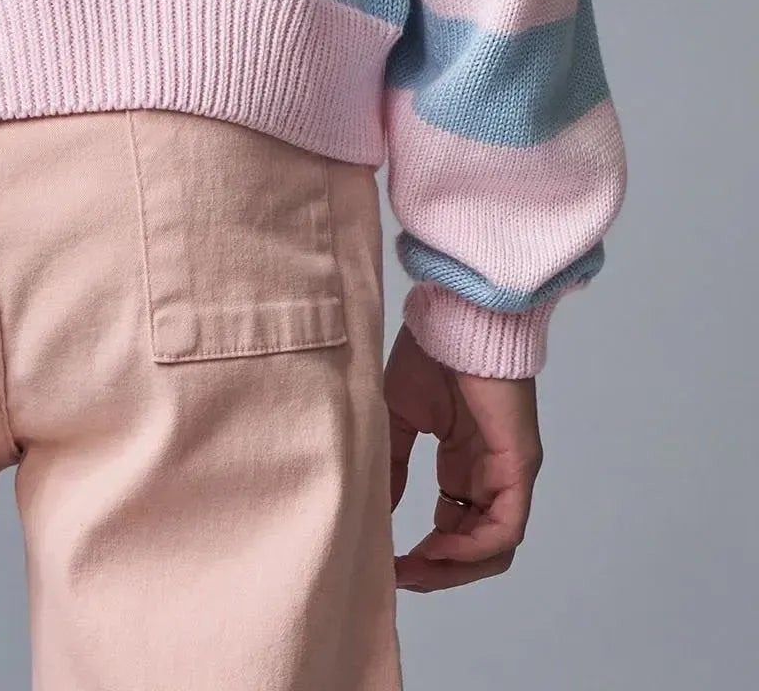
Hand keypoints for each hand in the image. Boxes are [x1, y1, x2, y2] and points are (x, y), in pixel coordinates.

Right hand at [385, 321, 542, 591]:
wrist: (455, 319)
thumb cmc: (429, 354)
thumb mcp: (397, 417)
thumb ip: (391, 465)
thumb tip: (376, 512)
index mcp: (463, 463)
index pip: (455, 526)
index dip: (426, 552)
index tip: (388, 561)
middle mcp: (490, 475)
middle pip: (476, 546)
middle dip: (438, 570)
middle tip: (401, 576)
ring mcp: (509, 474)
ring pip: (494, 547)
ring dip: (454, 567)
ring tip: (415, 569)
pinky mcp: (519, 468)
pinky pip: (505, 527)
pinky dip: (473, 548)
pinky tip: (438, 547)